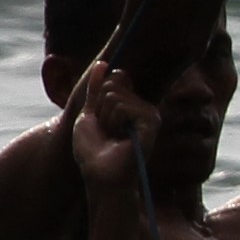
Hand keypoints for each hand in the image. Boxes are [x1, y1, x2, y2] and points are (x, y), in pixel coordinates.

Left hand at [66, 58, 157, 188]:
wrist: (101, 176)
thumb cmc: (93, 152)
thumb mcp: (88, 114)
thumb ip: (95, 89)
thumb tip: (102, 64)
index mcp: (132, 105)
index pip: (111, 80)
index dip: (97, 102)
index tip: (100, 123)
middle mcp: (144, 107)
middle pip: (111, 86)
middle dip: (99, 110)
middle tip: (106, 132)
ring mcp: (149, 114)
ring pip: (115, 96)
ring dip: (105, 119)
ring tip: (113, 137)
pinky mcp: (151, 123)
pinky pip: (124, 107)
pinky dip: (114, 122)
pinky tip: (121, 138)